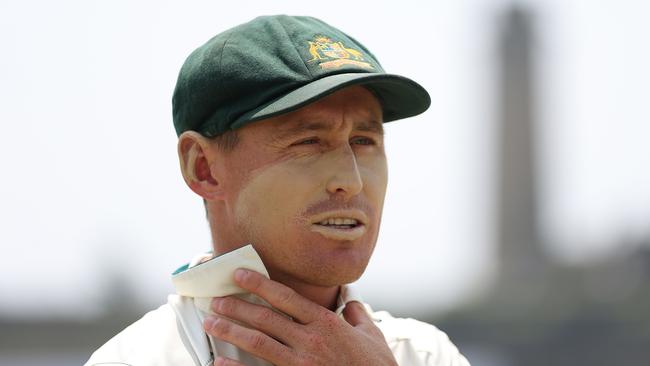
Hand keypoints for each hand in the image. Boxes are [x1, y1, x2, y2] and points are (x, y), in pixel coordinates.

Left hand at [203, 269, 397, 365]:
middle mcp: (310, 340)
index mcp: (326, 323)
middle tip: (216, 299)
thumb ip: (357, 316)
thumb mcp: (372, 336)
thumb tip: (351, 303)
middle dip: (237, 306)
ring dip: (231, 330)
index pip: (286, 297)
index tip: (240, 275)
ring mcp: (300, 363)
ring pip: (258, 342)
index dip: (260, 284)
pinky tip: (218, 361)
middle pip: (265, 318)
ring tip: (211, 322)